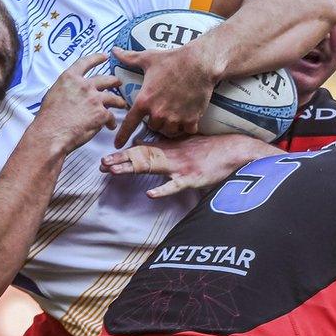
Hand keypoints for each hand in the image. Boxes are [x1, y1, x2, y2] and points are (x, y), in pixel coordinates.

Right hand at [32, 53, 125, 154]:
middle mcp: (84, 85)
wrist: (51, 133)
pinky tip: (110, 126)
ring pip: (113, 98)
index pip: (85, 62)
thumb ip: (66, 89)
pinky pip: (111, 116)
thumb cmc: (48, 118)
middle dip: (114, 81)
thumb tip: (71, 93)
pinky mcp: (101, 114)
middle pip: (105, 79)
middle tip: (118, 82)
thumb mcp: (53, 94)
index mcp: (70, 78)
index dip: (96, 58)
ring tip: (121, 105)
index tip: (104, 56)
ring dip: (119, 102)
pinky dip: (111, 121)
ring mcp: (94, 99)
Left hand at [100, 133, 282, 197]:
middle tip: (101, 165)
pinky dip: (163, 190)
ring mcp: (181, 167)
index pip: (140, 149)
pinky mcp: (192, 179)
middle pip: (140, 157)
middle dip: (120, 161)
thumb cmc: (210, 149)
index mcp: (168, 148)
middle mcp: (171, 155)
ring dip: (132, 169)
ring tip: (114, 172)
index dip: (122, 154)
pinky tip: (150, 194)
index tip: (105, 158)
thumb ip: (164, 144)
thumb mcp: (185, 142)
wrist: (234, 151)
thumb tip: (142, 142)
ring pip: (152, 167)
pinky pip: (175, 186)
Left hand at [112, 44, 218, 147]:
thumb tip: (115, 51)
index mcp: (145, 100)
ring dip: (170, 126)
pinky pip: (186, 131)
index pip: (129, 123)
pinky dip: (187, 127)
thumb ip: (130, 58)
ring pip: (168, 131)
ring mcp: (175, 118)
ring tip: (174, 115)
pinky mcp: (191, 119)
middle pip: (152, 127)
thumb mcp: (148, 58)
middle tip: (162, 110)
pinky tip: (188, 118)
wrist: (199, 63)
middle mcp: (158, 113)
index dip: (122, 135)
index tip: (118, 144)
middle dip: (155, 121)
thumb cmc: (172, 60)